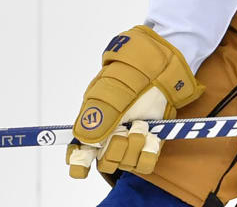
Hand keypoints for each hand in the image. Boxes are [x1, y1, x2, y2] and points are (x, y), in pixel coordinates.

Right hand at [66, 25, 203, 179]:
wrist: (159, 69)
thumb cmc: (129, 76)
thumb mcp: (110, 92)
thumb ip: (97, 116)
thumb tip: (83, 140)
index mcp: (92, 123)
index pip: (79, 151)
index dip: (78, 163)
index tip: (80, 168)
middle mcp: (109, 135)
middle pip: (105, 162)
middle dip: (115, 150)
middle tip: (124, 131)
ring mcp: (129, 140)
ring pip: (126, 164)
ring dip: (134, 146)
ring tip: (142, 125)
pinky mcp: (148, 143)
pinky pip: (145, 163)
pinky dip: (148, 153)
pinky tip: (151, 137)